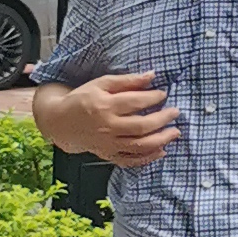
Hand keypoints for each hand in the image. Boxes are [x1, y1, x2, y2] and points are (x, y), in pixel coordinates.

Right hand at [53, 71, 181, 165]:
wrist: (61, 122)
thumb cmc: (83, 98)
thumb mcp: (101, 83)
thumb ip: (127, 81)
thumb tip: (151, 75)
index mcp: (105, 106)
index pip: (135, 102)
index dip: (153, 98)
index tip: (163, 94)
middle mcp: (107, 127)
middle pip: (141, 126)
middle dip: (162, 119)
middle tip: (175, 112)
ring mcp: (108, 144)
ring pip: (139, 146)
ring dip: (160, 140)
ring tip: (174, 132)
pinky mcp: (107, 155)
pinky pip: (130, 161)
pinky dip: (147, 158)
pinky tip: (161, 151)